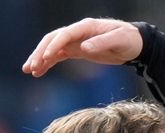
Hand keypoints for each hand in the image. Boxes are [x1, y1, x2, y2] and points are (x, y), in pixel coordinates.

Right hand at [23, 18, 141, 76]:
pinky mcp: (78, 50)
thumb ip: (102, 43)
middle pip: (53, 40)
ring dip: (40, 58)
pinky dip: (48, 63)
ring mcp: (76, 41)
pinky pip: (59, 56)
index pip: (65, 34)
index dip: (54, 45)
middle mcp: (78, 32)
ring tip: (29, 71)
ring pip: (52, 48)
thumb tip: (84, 47)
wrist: (135, 44)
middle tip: (31, 67)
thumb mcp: (119, 40)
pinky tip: (39, 72)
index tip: (46, 58)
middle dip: (40, 53)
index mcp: (86, 27)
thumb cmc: (129, 39)